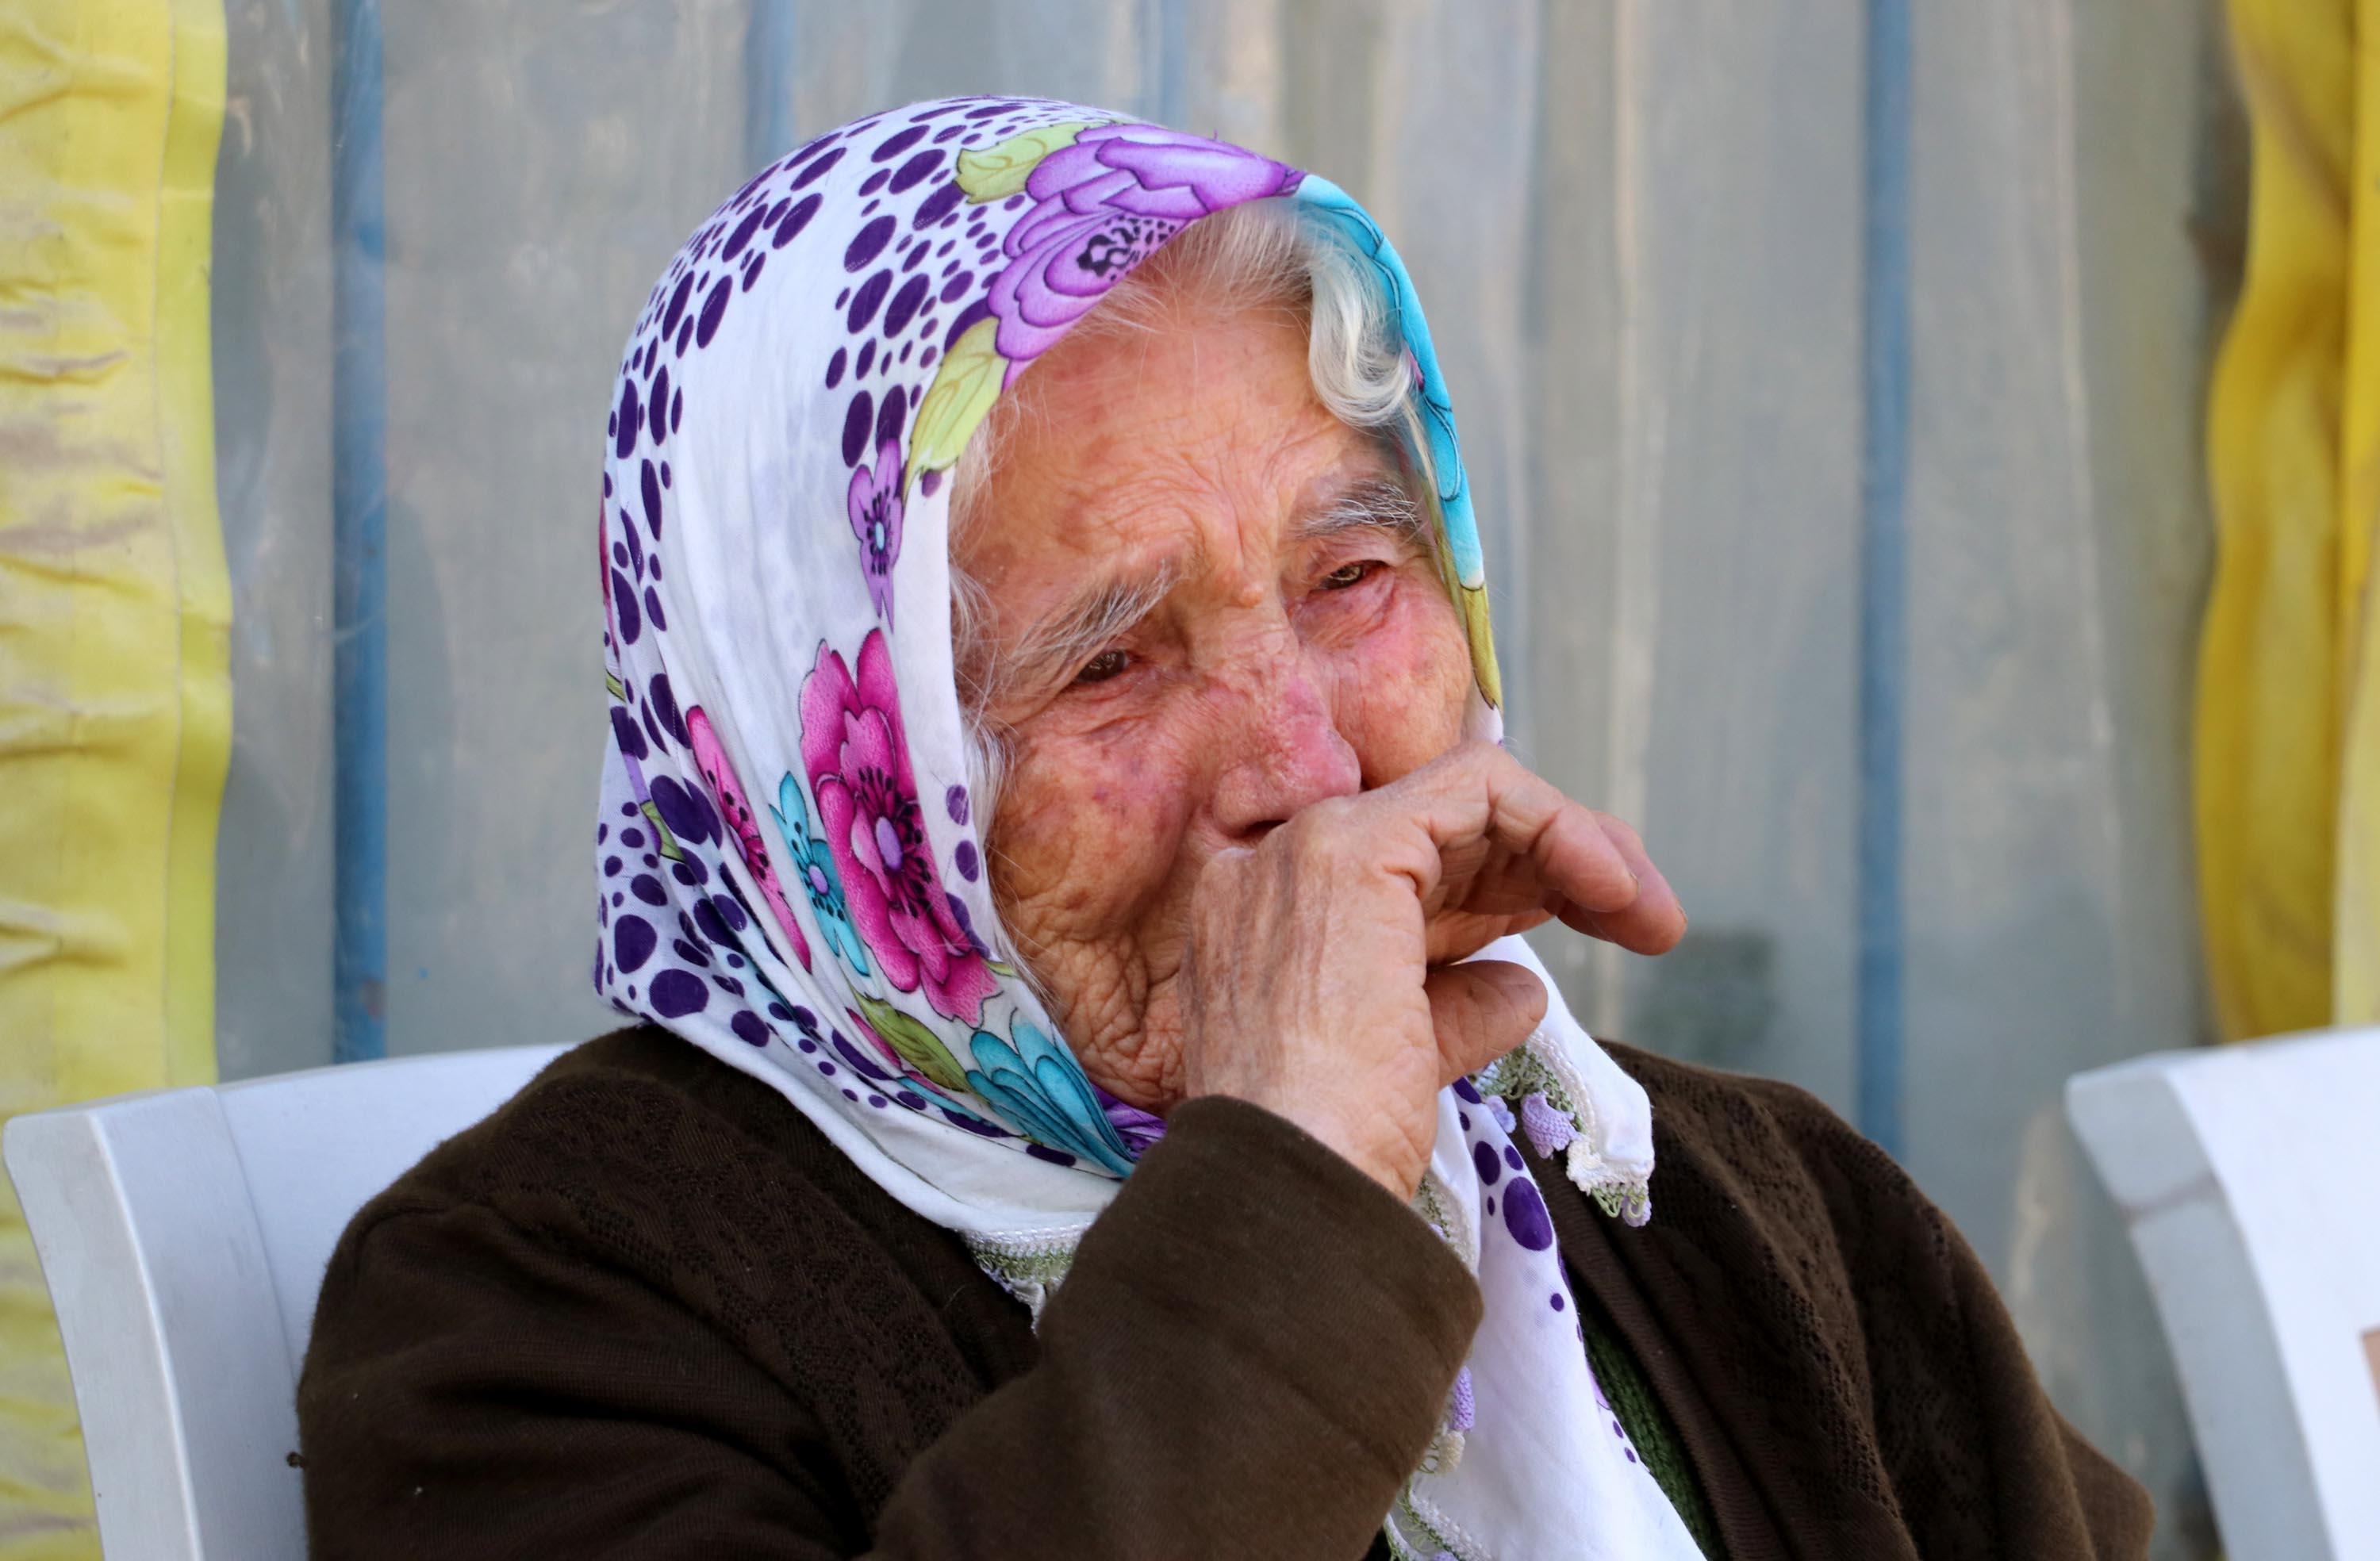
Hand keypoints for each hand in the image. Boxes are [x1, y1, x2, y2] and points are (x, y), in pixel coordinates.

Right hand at [1177, 741, 1683, 1196]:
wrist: (1294, 1187)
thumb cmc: (1340, 1150)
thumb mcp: (1410, 1063)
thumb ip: (1456, 1007)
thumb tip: (1519, 987)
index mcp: (1283, 918)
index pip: (1416, 871)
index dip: (1516, 886)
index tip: (1597, 931)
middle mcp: (1281, 867)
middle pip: (1452, 833)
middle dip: (1564, 863)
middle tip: (1650, 919)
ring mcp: (1309, 848)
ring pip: (1471, 798)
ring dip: (1579, 844)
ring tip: (1649, 910)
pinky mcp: (1354, 847)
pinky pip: (1480, 787)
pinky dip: (1559, 824)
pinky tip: (1610, 887)